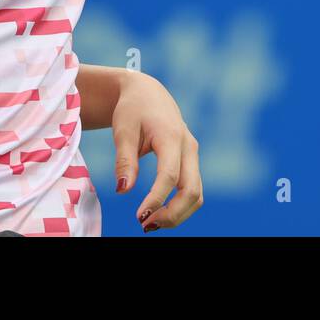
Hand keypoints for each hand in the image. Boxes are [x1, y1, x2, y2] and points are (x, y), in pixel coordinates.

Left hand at [110, 70, 202, 231]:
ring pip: (196, 194)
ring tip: (151, 224)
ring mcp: (193, 155)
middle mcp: (188, 147)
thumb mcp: (123, 130)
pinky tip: (159, 213)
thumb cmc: (132, 109)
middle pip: (191, 191)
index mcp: (171, 136)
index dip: (156, 199)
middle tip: (145, 226)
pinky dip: (180, 206)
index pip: (169, 176)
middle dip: (172, 214)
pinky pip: (193, 190)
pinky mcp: (191, 161)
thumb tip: (123, 190)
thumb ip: (125, 160)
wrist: (148, 93)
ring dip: (178, 214)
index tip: (139, 217)